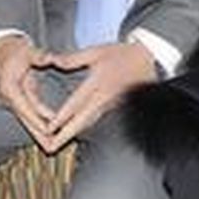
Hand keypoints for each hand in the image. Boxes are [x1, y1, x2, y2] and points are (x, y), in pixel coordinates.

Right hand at [0, 35, 57, 151]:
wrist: (3, 47)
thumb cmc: (15, 49)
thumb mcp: (27, 50)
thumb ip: (39, 56)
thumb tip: (49, 58)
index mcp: (9, 87)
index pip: (24, 107)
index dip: (37, 118)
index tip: (49, 129)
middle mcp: (9, 97)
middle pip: (25, 119)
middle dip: (38, 134)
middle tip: (51, 147)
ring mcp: (13, 100)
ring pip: (27, 120)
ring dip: (38, 133)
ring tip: (52, 146)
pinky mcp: (19, 99)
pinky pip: (30, 114)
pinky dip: (38, 124)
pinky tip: (48, 134)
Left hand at [40, 42, 157, 151]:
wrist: (149, 60)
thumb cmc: (122, 55)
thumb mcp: (97, 51)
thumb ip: (73, 59)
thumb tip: (53, 60)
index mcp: (98, 84)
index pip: (76, 104)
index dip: (62, 117)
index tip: (49, 127)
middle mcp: (104, 98)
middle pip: (82, 121)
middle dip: (65, 136)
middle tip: (51, 146)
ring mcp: (111, 106)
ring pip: (89, 124)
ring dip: (73, 135)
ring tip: (57, 145)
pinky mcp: (115, 109)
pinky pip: (96, 121)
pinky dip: (84, 129)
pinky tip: (74, 135)